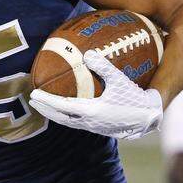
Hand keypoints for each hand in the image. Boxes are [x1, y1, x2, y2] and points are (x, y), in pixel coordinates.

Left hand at [29, 50, 163, 139]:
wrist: (149, 119)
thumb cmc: (135, 98)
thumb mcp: (120, 80)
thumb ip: (104, 67)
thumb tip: (88, 53)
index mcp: (92, 111)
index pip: (62, 106)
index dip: (46, 100)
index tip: (33, 94)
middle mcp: (89, 122)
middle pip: (60, 117)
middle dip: (45, 109)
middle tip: (32, 100)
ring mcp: (93, 127)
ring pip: (68, 122)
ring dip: (54, 114)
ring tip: (44, 106)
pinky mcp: (98, 129)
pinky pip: (76, 123)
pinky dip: (66, 117)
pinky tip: (65, 110)